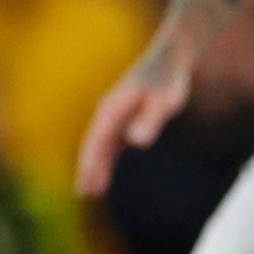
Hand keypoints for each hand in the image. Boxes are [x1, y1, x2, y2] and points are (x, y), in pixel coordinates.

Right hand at [76, 52, 191, 197]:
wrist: (168, 59)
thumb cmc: (167, 81)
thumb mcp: (163, 101)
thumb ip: (150, 120)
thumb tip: (136, 141)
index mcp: (113, 109)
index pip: (98, 141)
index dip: (92, 162)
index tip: (88, 183)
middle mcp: (109, 113)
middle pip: (94, 145)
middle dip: (89, 169)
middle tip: (84, 194)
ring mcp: (114, 116)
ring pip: (100, 146)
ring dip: (94, 167)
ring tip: (90, 192)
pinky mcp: (124, 119)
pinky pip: (109, 144)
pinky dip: (104, 159)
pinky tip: (103, 175)